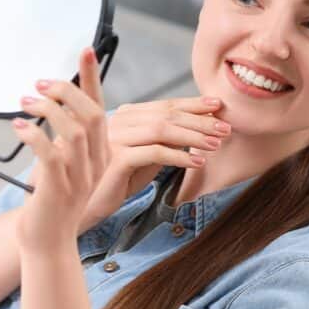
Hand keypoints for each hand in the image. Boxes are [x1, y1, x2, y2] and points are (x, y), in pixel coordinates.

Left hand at [12, 46, 108, 252]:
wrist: (48, 244)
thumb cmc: (53, 202)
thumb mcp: (66, 166)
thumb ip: (67, 140)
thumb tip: (53, 105)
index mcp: (101, 154)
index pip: (100, 108)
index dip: (92, 78)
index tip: (85, 50)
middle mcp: (96, 163)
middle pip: (91, 114)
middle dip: (65, 91)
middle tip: (38, 84)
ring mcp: (80, 177)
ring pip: (74, 130)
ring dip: (47, 109)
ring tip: (24, 102)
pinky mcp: (59, 189)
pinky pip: (50, 154)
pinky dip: (34, 134)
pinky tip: (18, 126)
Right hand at [77, 96, 230, 232]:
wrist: (83, 206)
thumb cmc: (113, 182)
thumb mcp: (142, 159)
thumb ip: (162, 143)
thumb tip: (195, 132)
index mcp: (123, 116)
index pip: (163, 105)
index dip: (192, 103)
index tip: (217, 105)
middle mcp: (116, 120)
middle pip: (165, 114)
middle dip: (199, 119)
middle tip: (225, 126)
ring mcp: (113, 137)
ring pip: (162, 129)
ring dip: (194, 135)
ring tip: (217, 143)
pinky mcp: (115, 158)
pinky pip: (154, 152)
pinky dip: (179, 156)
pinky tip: (197, 161)